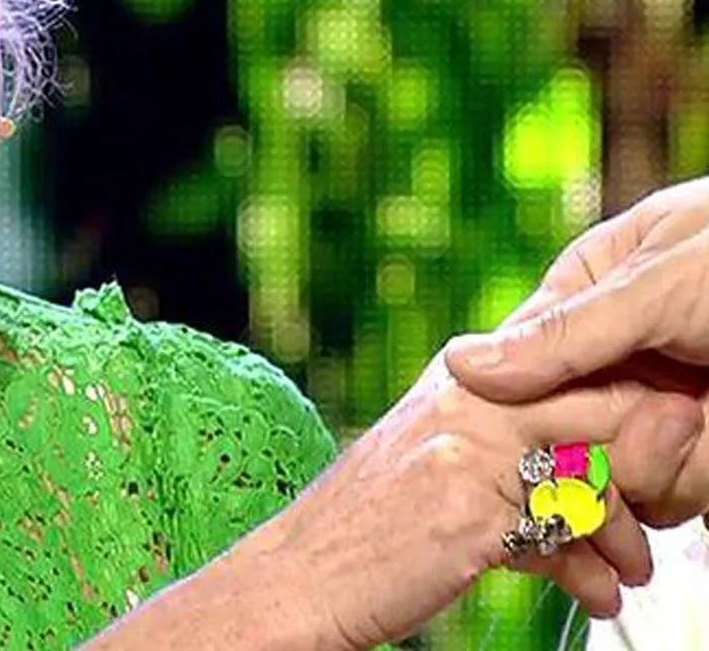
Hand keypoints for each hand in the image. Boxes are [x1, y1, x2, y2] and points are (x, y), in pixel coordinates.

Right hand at [239, 351, 701, 649]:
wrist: (297, 579)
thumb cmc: (368, 533)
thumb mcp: (442, 475)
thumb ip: (514, 461)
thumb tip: (598, 489)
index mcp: (463, 380)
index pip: (576, 365)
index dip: (633, 410)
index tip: (654, 464)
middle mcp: (467, 400)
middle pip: (605, 405)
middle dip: (655, 465)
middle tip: (665, 516)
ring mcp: (469, 451)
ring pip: (597, 470)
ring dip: (631, 533)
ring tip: (632, 572)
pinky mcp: (470, 510)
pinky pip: (569, 530)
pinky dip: (593, 572)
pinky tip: (596, 597)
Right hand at [445, 178, 708, 528]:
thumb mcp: (660, 286)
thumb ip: (565, 334)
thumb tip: (462, 366)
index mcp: (592, 286)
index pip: (517, 358)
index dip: (520, 400)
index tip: (526, 427)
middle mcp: (621, 351)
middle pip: (563, 429)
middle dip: (608, 441)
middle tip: (669, 412)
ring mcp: (665, 404)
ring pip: (620, 473)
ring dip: (670, 460)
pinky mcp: (703, 452)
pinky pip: (675, 494)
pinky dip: (703, 473)